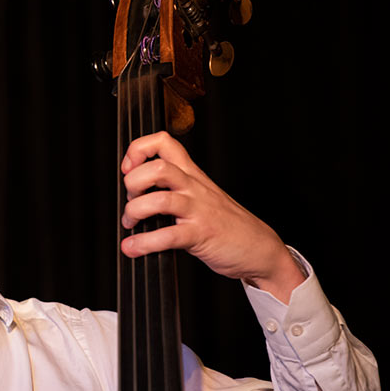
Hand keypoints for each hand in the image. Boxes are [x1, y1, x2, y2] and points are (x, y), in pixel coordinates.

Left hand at [120, 131, 305, 302]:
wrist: (259, 247)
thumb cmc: (227, 223)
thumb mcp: (200, 195)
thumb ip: (173, 189)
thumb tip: (135, 194)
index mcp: (191, 174)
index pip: (163, 142)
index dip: (139, 150)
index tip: (129, 169)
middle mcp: (194, 187)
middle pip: (158, 166)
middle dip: (133, 182)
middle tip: (130, 199)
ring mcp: (198, 210)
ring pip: (159, 199)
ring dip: (134, 212)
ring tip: (131, 224)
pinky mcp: (201, 234)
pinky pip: (168, 236)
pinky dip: (144, 243)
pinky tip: (134, 247)